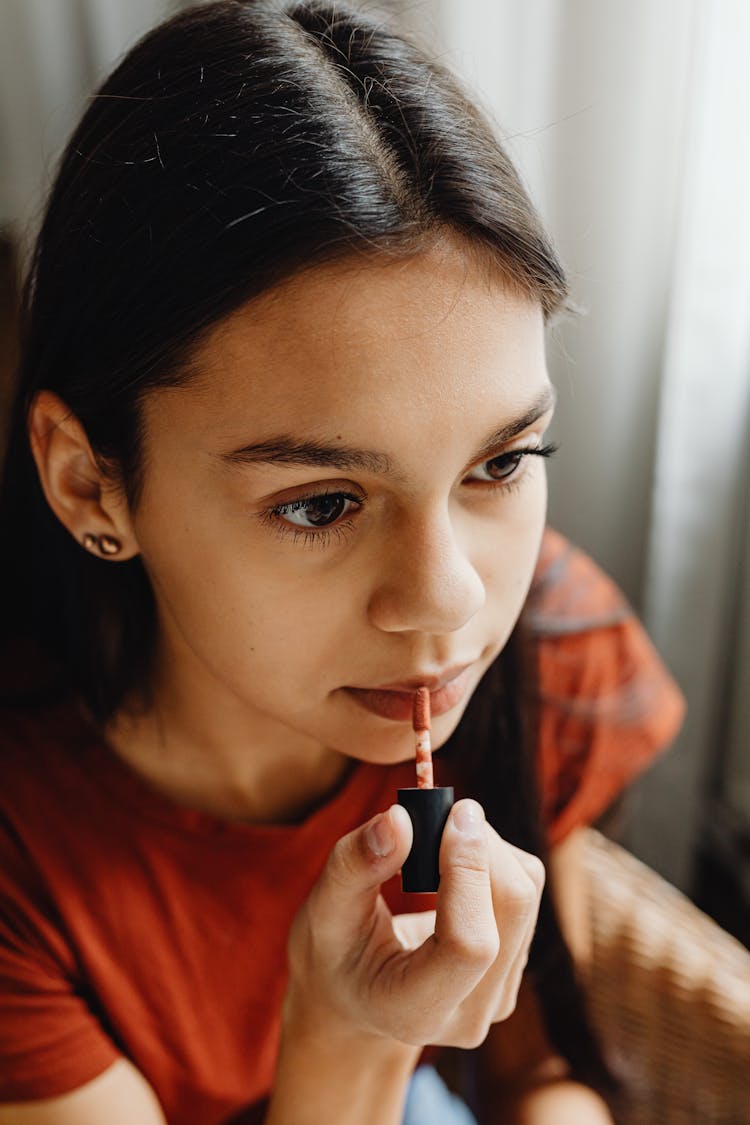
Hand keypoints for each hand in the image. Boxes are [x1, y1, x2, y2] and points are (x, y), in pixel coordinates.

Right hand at [283, 798, 544, 1050]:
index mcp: (416, 1010)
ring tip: (436, 842)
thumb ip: (355, 865)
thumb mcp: (326, 911)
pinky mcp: (514, 966)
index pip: (470, 943)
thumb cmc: (337, 953)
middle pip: (512, 907)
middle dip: (482, 844)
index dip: (469, 870)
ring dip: (488, 847)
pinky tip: (452, 865)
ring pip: (525, 893)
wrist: (357, 996)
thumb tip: (398, 818)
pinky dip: (494, 860)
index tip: (453, 813)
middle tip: (440, 810)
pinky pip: (526, 892)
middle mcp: (471, 1014)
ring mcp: (499, 994)